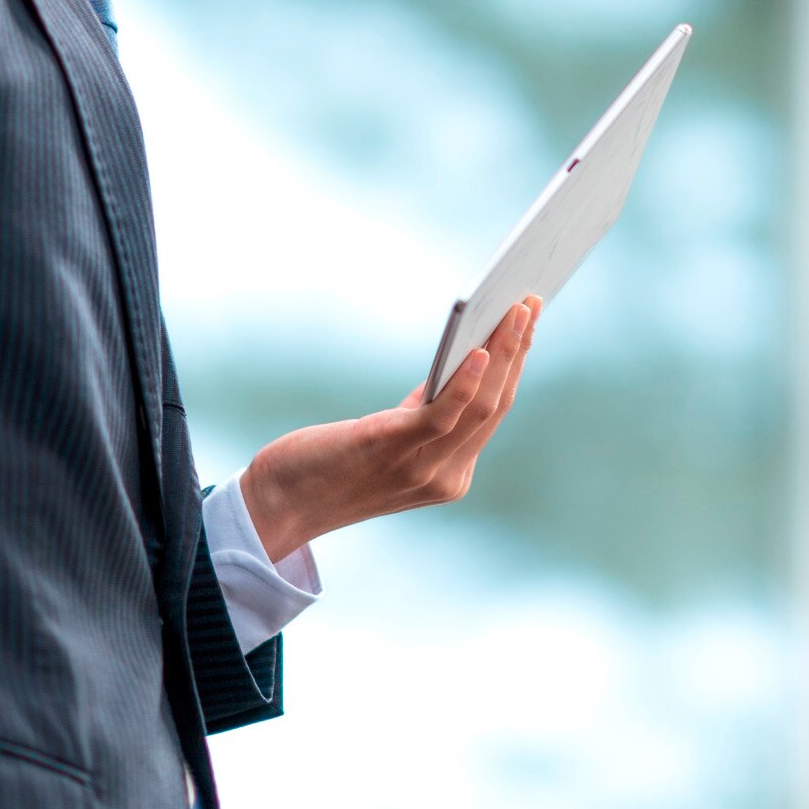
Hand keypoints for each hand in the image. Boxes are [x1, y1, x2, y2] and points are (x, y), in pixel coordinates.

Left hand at [235, 296, 539, 564]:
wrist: (279, 506)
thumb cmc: (329, 464)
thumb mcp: (389, 438)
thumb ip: (423, 412)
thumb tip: (458, 362)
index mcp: (450, 476)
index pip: (495, 413)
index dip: (515, 364)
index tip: (527, 322)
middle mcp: (445, 477)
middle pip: (496, 405)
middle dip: (517, 350)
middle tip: (529, 302)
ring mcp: (422, 469)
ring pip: (481, 407)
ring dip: (503, 354)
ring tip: (514, 310)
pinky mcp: (392, 451)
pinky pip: (443, 416)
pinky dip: (465, 384)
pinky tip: (477, 350)